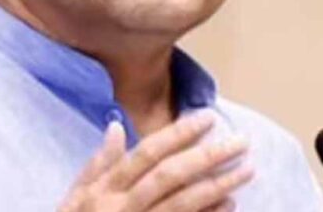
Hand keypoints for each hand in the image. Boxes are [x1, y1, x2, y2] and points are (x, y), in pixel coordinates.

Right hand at [59, 111, 253, 211]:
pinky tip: (230, 203)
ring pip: (182, 204)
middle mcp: (123, 208)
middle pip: (169, 176)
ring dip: (217, 186)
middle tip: (241, 141)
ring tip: (246, 169)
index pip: (146, 154)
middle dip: (207, 156)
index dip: (177, 134)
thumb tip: (116, 126)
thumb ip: (98, 164)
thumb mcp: (75, 198)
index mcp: (106, 190)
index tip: (207, 118)